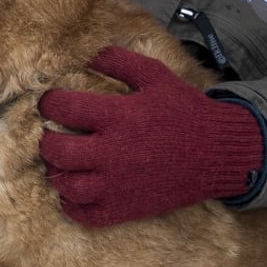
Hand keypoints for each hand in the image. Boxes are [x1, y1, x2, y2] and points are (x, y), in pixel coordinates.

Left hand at [38, 45, 263, 226]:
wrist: (220, 152)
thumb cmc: (184, 110)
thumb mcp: (154, 75)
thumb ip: (117, 60)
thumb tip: (85, 52)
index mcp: (120, 116)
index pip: (64, 108)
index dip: (50, 103)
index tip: (52, 103)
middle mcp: (115, 152)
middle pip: (58, 151)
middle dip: (47, 140)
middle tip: (53, 134)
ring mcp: (120, 184)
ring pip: (67, 186)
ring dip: (56, 172)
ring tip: (63, 162)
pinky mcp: (128, 208)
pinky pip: (87, 215)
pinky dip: (72, 205)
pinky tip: (74, 190)